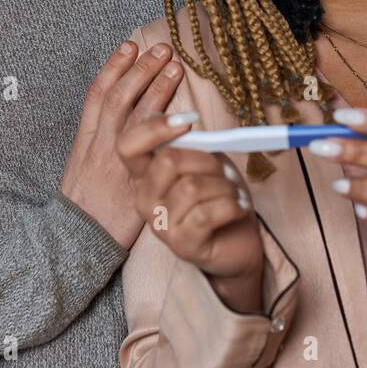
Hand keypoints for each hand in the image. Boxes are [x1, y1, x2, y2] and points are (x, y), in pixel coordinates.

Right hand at [60, 40, 186, 248]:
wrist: (78, 240)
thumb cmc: (83, 207)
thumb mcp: (82, 169)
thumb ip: (98, 145)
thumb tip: (118, 125)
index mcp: (84, 139)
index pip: (97, 94)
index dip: (113, 67)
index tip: (129, 46)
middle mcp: (99, 144)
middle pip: (119, 96)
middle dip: (140, 69)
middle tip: (161, 48)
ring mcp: (115, 160)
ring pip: (135, 115)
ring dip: (156, 88)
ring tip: (175, 67)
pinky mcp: (133, 178)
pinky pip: (149, 149)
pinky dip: (165, 128)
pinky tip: (184, 116)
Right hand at [116, 111, 263, 312]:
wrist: (238, 242)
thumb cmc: (219, 197)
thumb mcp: (206, 163)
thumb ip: (190, 145)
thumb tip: (184, 123)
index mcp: (146, 175)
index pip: (128, 146)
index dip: (154, 128)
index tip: (188, 122)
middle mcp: (145, 200)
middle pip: (167, 161)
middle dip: (206, 160)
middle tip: (223, 171)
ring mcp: (160, 225)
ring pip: (192, 187)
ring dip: (225, 187)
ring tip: (233, 194)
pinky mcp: (181, 245)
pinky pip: (207, 213)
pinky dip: (232, 206)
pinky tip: (238, 209)